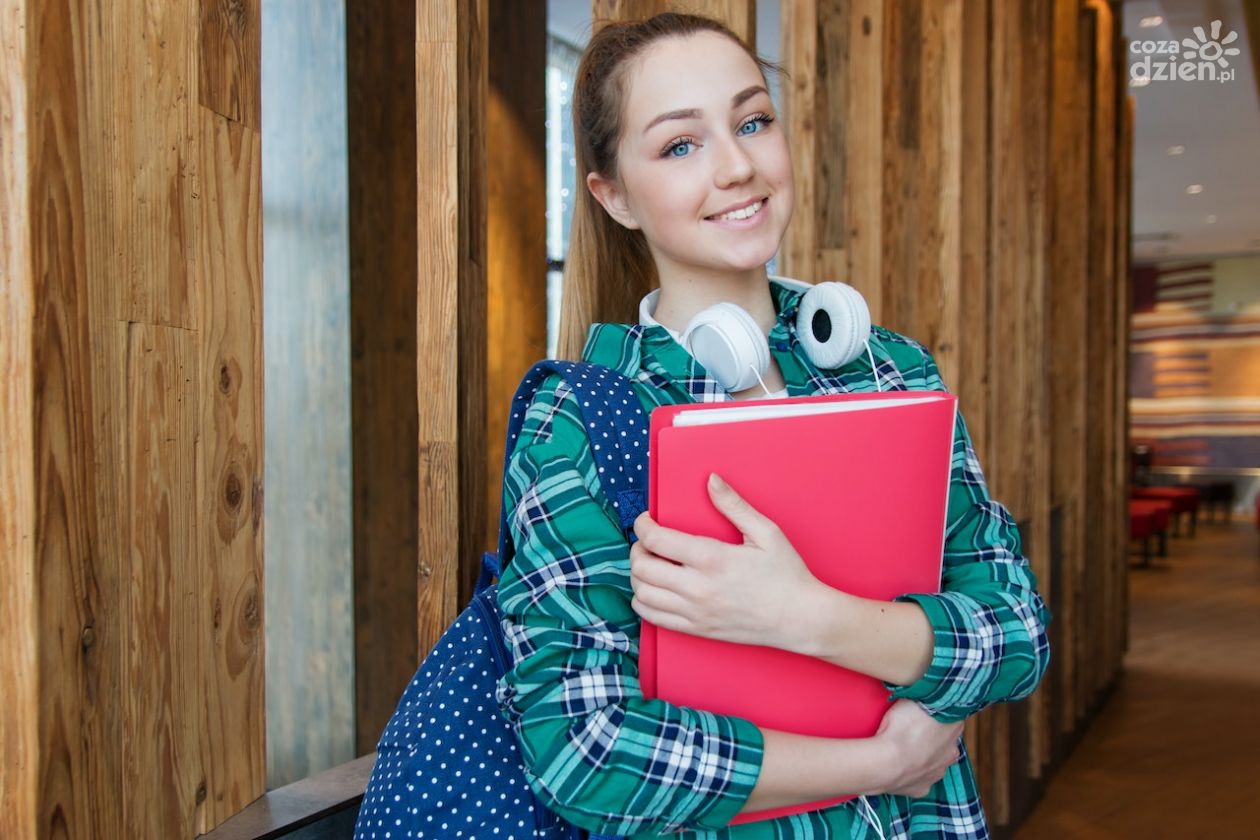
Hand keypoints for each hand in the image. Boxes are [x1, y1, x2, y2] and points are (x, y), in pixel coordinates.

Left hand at [629, 473, 822, 651]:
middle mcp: (698, 587)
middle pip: (642, 567)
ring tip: (651, 564)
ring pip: (642, 593)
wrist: (799, 619)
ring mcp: (695, 612)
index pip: (656, 540)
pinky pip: (652, 617)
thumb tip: (711, 479)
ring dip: (638, 575)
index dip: (642, 525)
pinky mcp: (696, 630)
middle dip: (637, 548)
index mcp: (712, 558)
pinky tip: (655, 589)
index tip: (646, 520)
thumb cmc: (786, 574)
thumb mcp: (766, 532)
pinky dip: (643, 601)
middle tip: (647, 541)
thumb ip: (734, 505)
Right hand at [871, 700, 963, 797]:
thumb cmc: (900, 727)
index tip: (924, 709)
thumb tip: (927, 687)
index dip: (937, 712)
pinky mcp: (921, 788)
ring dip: (922, 755)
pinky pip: (918, 779)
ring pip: (933, 762)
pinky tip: (899, 765)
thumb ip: (924, 695)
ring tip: (902, 748)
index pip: (951, 716)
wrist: (886, 762)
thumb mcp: (913, 698)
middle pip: (945, 741)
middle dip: (932, 736)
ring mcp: (937, 773)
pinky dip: (910, 773)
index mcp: (953, 728)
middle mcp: (951, 752)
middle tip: (911, 728)